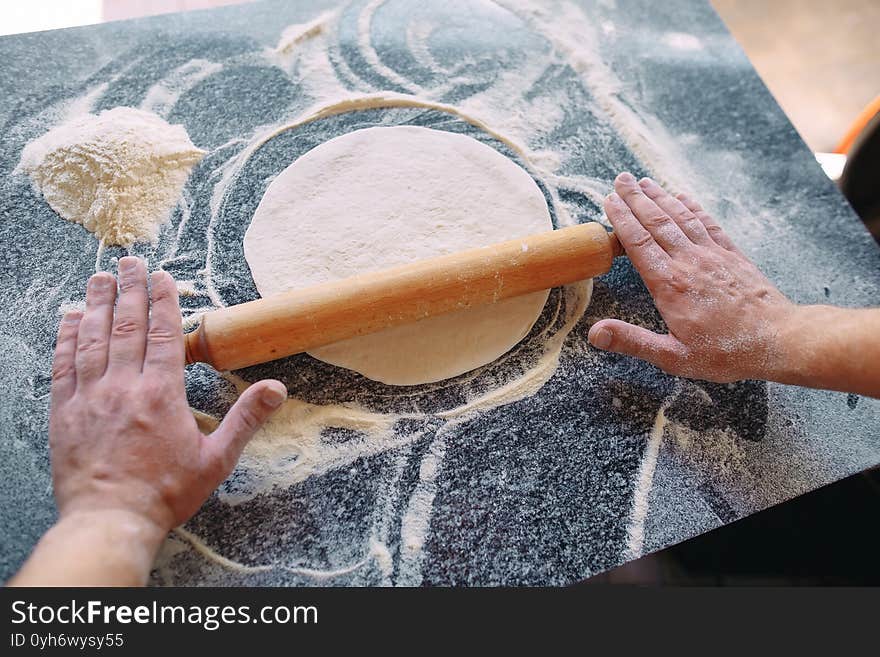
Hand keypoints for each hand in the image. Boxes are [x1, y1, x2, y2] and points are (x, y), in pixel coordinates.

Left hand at [49, 257, 286, 535]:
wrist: (111, 520)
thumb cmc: (166, 492)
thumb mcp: (217, 459)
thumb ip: (245, 419)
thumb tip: (277, 388)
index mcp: (161, 394)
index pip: (163, 334)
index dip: (163, 300)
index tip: (162, 276)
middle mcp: (123, 387)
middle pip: (127, 326)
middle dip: (130, 290)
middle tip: (130, 261)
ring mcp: (89, 397)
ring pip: (92, 338)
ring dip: (97, 304)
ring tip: (100, 276)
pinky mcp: (64, 412)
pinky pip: (63, 365)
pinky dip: (65, 337)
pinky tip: (68, 318)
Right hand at [588, 172, 796, 383]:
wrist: (778, 340)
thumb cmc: (725, 352)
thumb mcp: (673, 356)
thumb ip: (632, 341)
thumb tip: (595, 334)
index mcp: (669, 284)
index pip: (638, 242)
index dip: (622, 219)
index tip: (609, 200)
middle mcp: (689, 262)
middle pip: (657, 222)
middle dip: (636, 198)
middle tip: (621, 179)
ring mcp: (713, 255)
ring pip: (681, 218)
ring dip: (661, 197)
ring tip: (644, 182)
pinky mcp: (732, 255)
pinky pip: (708, 224)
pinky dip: (692, 207)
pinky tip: (683, 197)